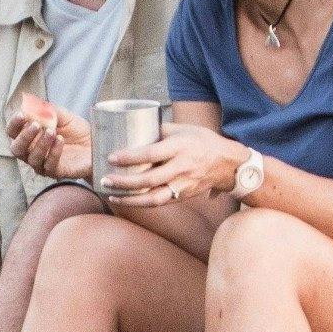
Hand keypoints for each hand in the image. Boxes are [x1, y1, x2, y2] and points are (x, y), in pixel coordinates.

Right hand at [4, 93, 89, 182]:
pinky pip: (49, 165)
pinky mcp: (55, 172)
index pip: (13, 132)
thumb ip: (48, 110)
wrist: (95, 144)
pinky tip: (60, 141)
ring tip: (53, 131)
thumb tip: (32, 104)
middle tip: (36, 125)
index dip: (14, 124)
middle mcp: (32, 152)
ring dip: (41, 143)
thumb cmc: (76, 131)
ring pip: (32, 158)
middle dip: (24, 136)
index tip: (21, 114)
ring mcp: (42, 163)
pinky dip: (53, 152)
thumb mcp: (63, 115)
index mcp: (30, 136)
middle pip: (16, 149)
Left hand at [106, 127, 246, 207]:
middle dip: (124, 182)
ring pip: (154, 197)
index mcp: (180, 147)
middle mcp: (182, 167)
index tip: (111, 157)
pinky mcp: (183, 196)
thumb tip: (133, 128)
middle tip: (105, 179)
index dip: (130, 157)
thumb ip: (159, 130)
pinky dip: (141, 203)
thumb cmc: (202, 141)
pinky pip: (160, 202)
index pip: (151, 153)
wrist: (227, 163)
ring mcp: (183, 184)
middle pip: (149, 179)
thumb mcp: (183, 129)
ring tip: (111, 195)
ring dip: (130, 199)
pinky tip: (126, 200)